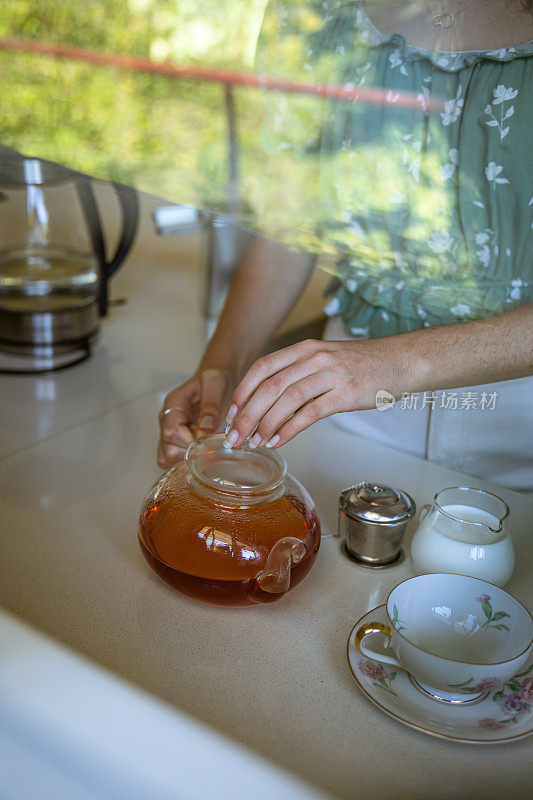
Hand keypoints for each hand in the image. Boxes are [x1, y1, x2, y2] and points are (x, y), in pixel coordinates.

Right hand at [157, 367, 233, 468]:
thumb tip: (207, 427)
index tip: (207, 438)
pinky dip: (185, 463)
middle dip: (190, 452)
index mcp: (173, 404)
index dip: (190, 440)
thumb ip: (211, 403)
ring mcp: (168, 431)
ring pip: (167, 458)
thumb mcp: (216, 383)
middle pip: (167, 449)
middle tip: (208, 444)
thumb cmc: (213, 380)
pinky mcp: (174, 441)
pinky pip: (172, 460)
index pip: (171, 431)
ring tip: (205, 447)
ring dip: (187, 459)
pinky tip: (201, 453)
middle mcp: (166, 420)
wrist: (213, 381)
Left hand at [224, 338, 402, 448]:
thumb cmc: (361, 364)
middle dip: (246, 414)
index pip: (262, 368)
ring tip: (254, 443)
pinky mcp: (346, 394)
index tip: (230, 413)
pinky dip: (289, 429)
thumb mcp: (325, 359)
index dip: (242, 391)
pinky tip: (278, 441)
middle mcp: (314, 358)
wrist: (400, 361)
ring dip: (265, 424)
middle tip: (234, 436)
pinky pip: (310, 413)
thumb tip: (268, 403)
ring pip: (286, 400)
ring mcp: (330, 375)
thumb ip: (298, 374)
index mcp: (304, 348)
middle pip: (269, 386)